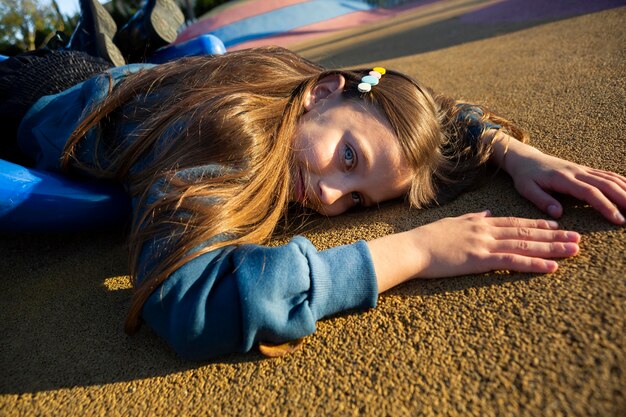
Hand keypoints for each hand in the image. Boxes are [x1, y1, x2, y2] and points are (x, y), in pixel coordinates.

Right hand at [368, 211, 579, 291]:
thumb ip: (471, 218)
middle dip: (553, 235)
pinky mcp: (480, 260)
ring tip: (573, 249)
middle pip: (526, 232)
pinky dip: (533, 264)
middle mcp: (486, 230)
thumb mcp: (452, 222)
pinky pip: (512, 262)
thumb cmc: (427, 238)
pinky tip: (551, 267)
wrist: (412, 247)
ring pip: (525, 245)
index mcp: (480, 222)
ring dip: (551, 248)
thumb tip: (486, 213)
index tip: (556, 226)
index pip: (514, 222)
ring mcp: (484, 244)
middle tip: (576, 238)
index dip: (537, 224)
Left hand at [494, 134, 625, 224]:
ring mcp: (583, 170)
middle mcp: (577, 172)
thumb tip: (558, 213)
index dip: (606, 205)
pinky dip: (622, 181)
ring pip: (611, 178)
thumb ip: (541, 200)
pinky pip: (608, 174)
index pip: (590, 192)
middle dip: (624, 199)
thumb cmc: (525, 176)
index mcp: (564, 178)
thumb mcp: (526, 189)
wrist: (526, 158)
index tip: (618, 219)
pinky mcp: (585, 170)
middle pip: (606, 184)